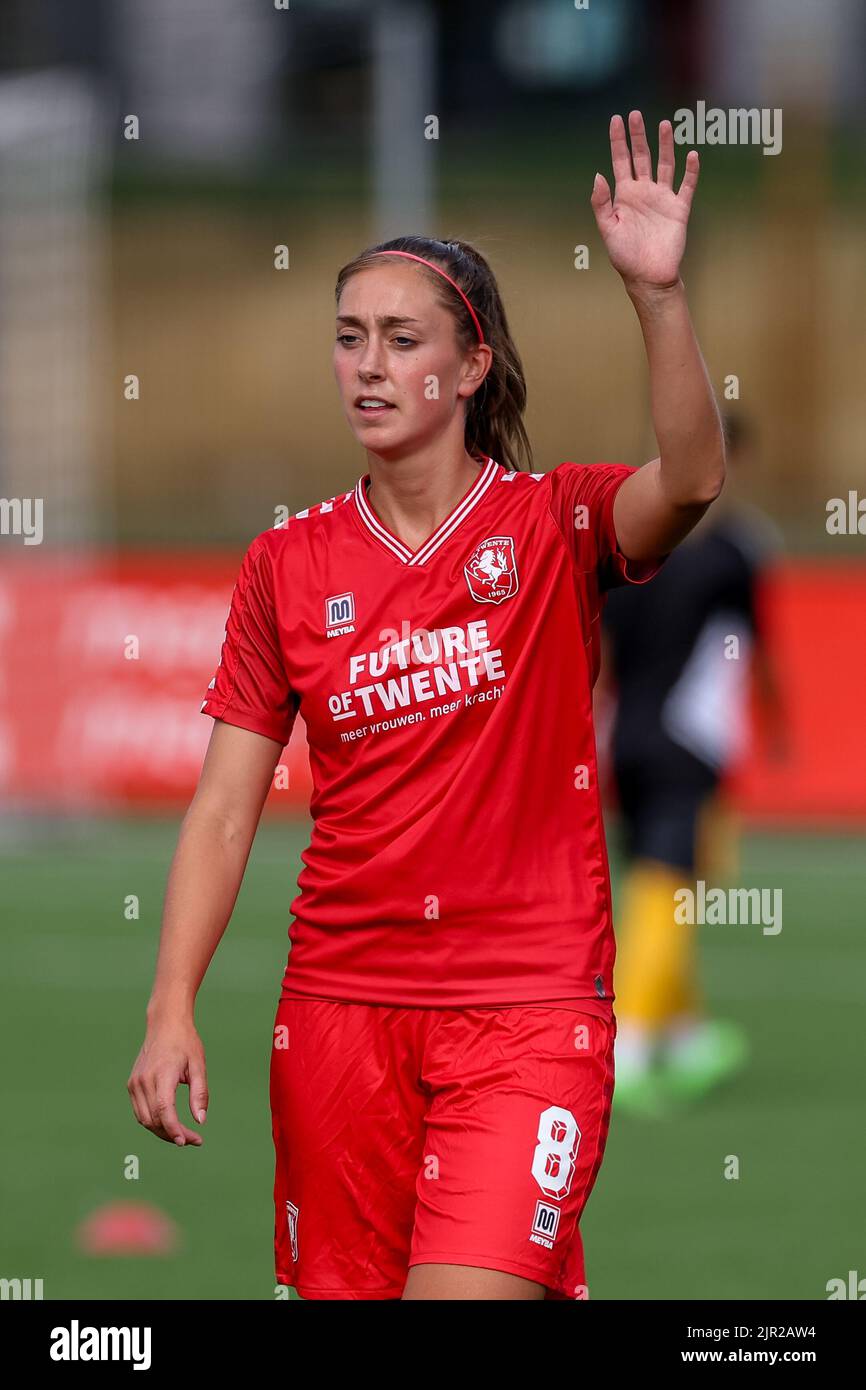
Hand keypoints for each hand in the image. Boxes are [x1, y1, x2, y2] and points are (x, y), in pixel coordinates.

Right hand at [128, 1018, 208, 1145]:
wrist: (164, 1024)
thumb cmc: (185, 1043)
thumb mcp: (198, 1065)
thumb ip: (200, 1094)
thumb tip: (201, 1120)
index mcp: (162, 1074)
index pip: (164, 1109)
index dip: (174, 1129)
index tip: (187, 1142)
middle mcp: (144, 1080)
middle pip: (154, 1119)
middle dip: (173, 1134)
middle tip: (194, 1140)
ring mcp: (135, 1083)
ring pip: (144, 1119)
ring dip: (162, 1131)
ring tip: (183, 1135)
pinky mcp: (132, 1085)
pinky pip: (140, 1111)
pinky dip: (153, 1122)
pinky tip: (169, 1124)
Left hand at [591, 111, 698, 291]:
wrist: (648, 276)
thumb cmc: (625, 256)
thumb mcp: (608, 228)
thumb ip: (601, 202)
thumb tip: (598, 175)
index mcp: (624, 195)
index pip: (620, 161)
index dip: (617, 141)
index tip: (615, 120)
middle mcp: (644, 192)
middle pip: (641, 156)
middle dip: (638, 136)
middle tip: (635, 114)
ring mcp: (662, 198)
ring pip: (665, 164)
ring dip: (665, 145)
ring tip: (664, 125)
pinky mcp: (679, 208)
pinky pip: (687, 185)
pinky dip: (691, 170)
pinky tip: (692, 154)